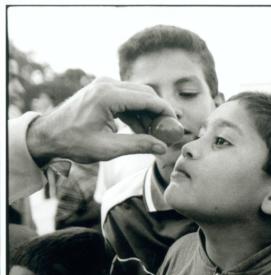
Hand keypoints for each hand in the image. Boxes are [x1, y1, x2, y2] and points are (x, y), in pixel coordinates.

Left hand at [26, 77, 175, 164]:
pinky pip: (128, 98)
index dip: (165, 111)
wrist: (48, 134)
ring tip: (155, 134)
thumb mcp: (108, 148)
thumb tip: (163, 147)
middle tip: (170, 130)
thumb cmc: (73, 142)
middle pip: (145, 94)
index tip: (177, 124)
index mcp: (107, 96)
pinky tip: (141, 129)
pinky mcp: (103, 89)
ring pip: (138, 95)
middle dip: (160, 112)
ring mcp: (104, 84)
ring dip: (148, 113)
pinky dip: (137, 112)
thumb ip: (138, 145)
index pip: (147, 99)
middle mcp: (107, 84)